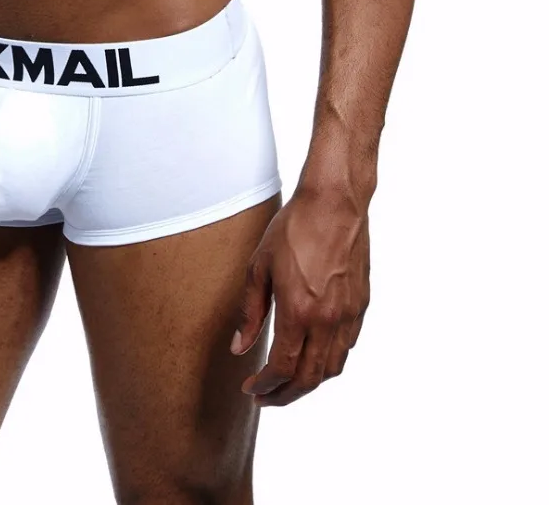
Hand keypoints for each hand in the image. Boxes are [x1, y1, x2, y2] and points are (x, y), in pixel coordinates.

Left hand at [231, 182, 369, 405]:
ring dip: (309, 382)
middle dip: (286, 395)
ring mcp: (348, 314)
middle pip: (309, 378)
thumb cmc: (293, 229)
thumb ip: (249, 313)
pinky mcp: (361, 305)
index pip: (283, 368)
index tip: (251, 389)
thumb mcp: (259, 267)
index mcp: (299, 311)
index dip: (266, 386)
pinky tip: (312, 355)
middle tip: (266, 397)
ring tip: (287, 382)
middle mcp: (328, 320)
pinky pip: (347, 346)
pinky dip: (328, 361)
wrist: (334, 204)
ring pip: (332, 368)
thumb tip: (239, 348)